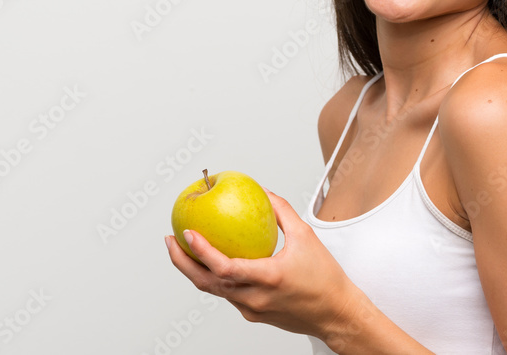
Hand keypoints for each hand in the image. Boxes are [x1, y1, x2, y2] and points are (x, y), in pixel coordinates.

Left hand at [164, 190, 357, 341]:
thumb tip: (263, 192)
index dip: (202, 251)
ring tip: (185, 248)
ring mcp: (251, 309)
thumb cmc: (325, 277)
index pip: (225, 267)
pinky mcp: (252, 314)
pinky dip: (216, 277)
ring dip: (196, 270)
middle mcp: (255, 298)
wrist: (335, 313)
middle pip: (207, 283)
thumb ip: (281, 211)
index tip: (187, 233)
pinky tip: (214, 261)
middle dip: (182, 262)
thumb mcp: (305, 236)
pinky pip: (228, 294)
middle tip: (171, 240)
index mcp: (268, 278)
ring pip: (215, 290)